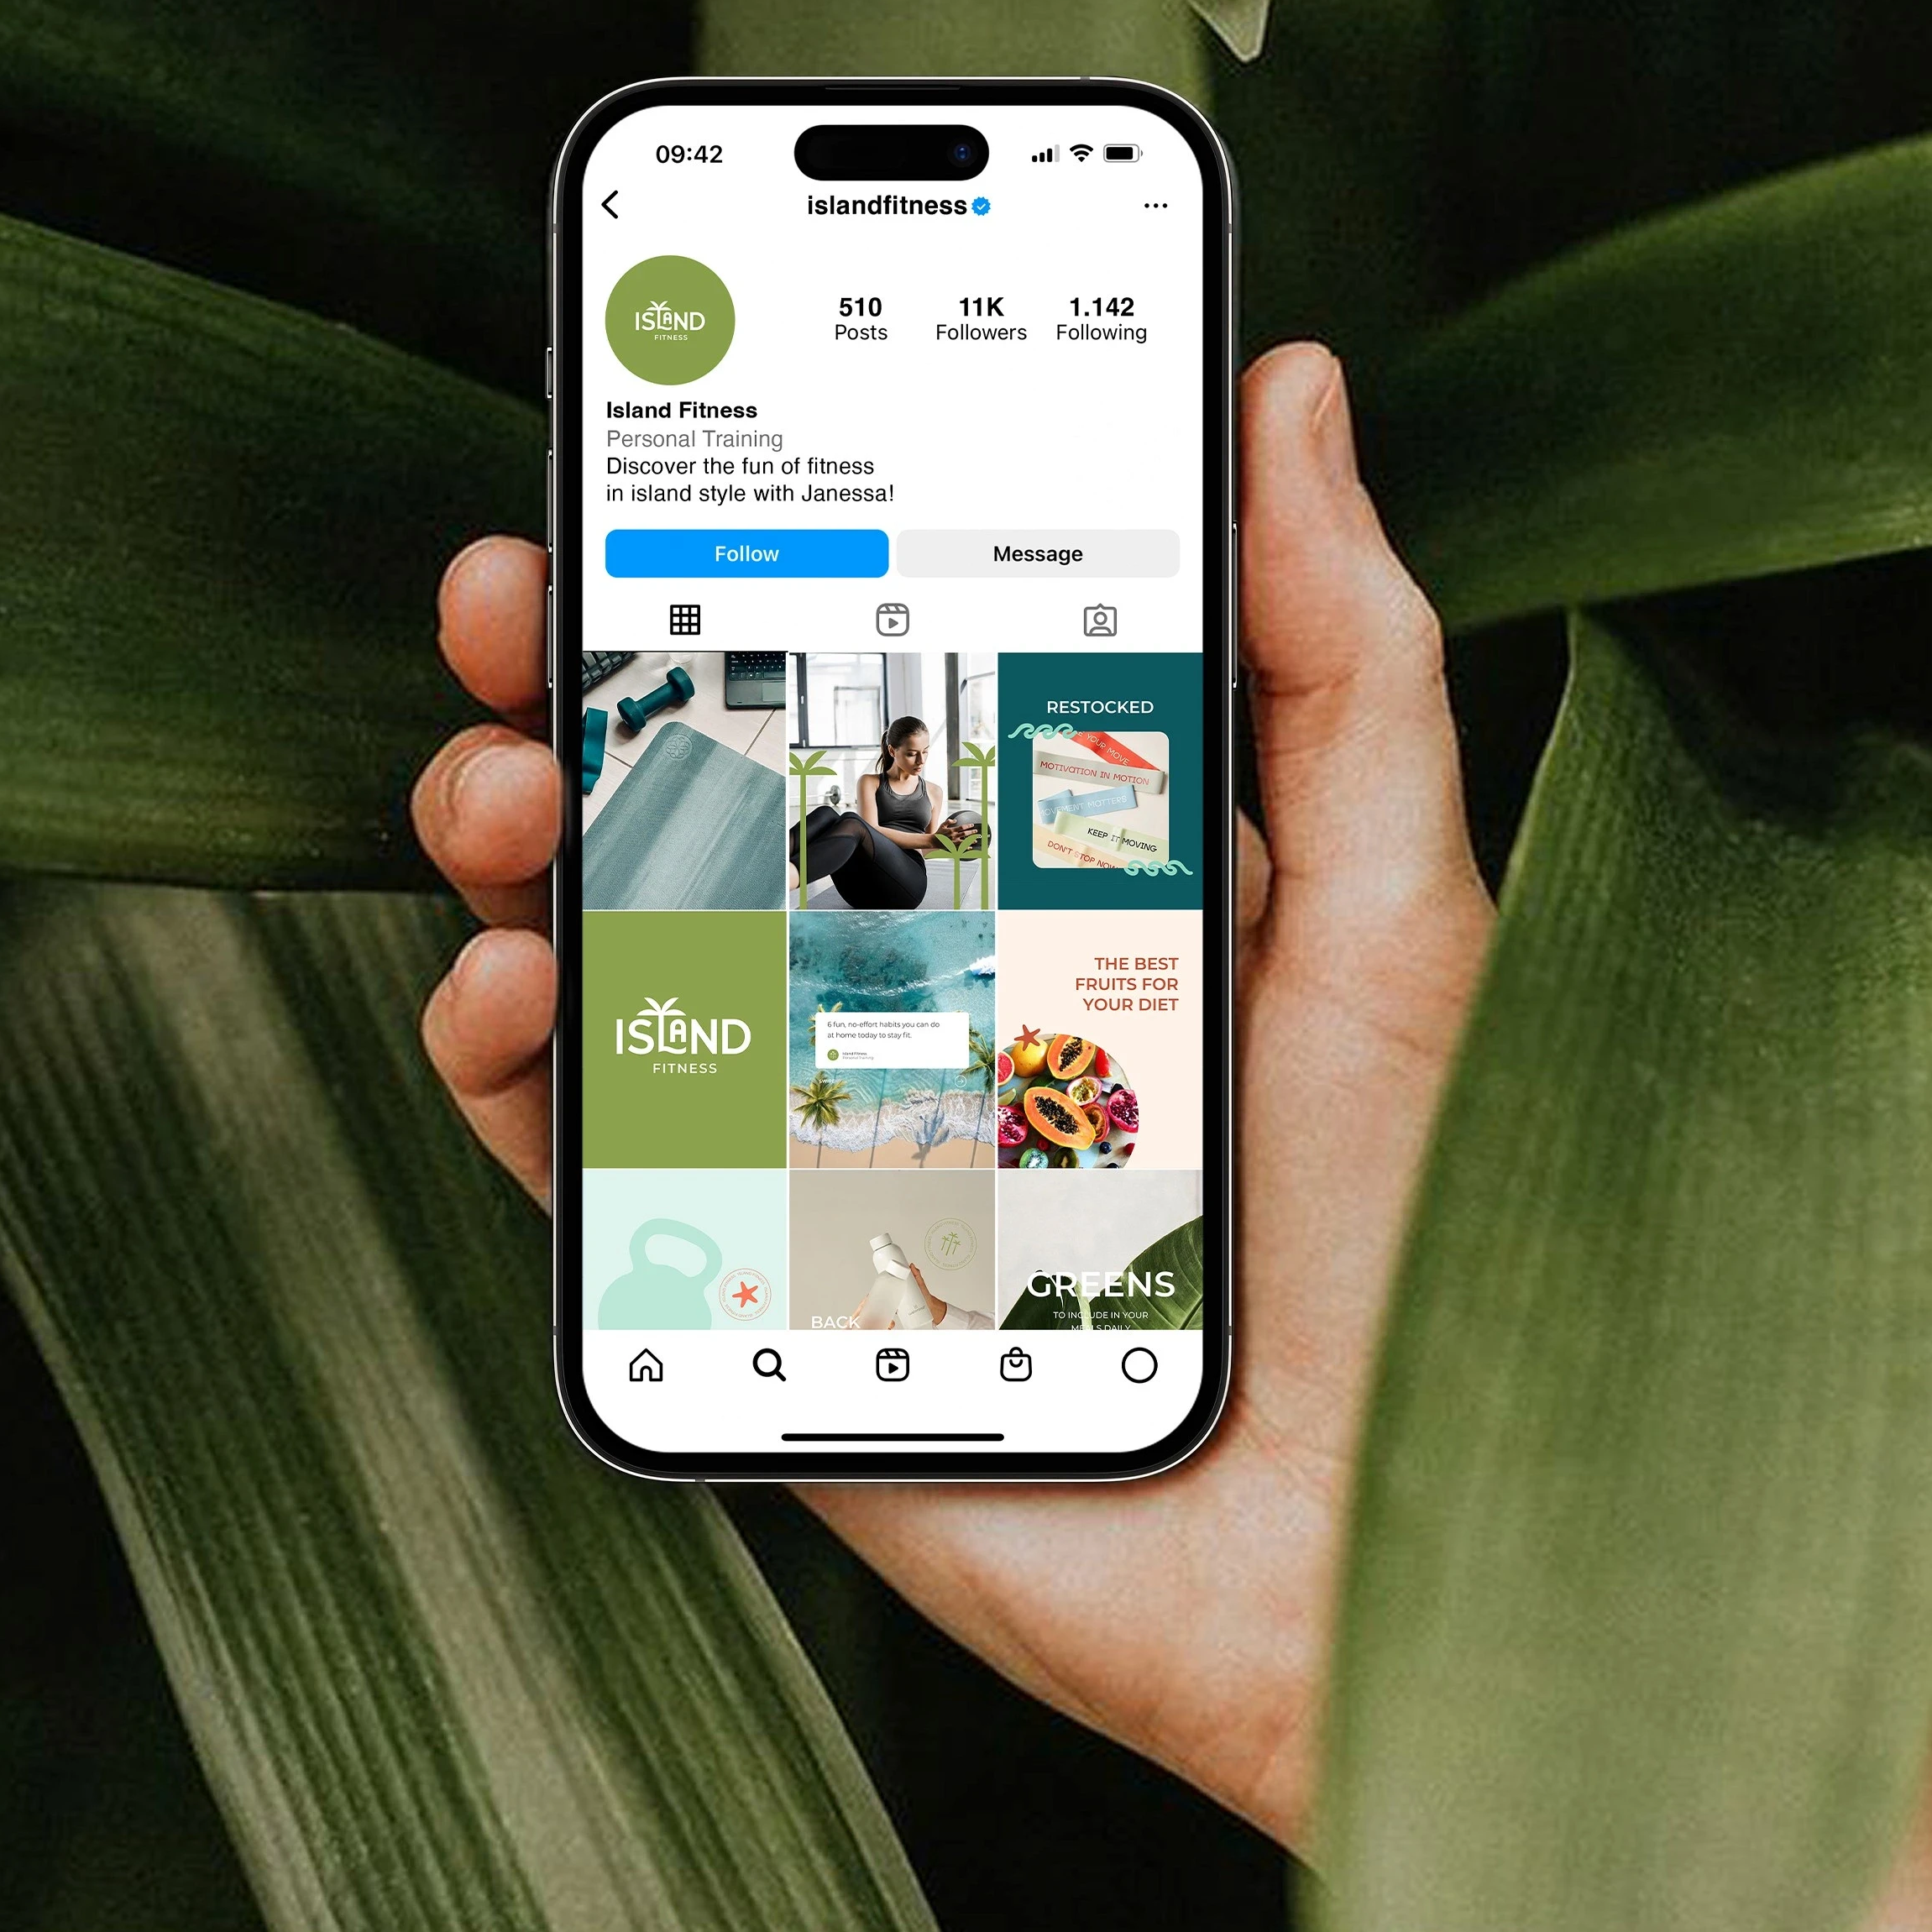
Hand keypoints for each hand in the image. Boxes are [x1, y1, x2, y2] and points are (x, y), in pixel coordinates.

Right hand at [410, 345, 1491, 1852]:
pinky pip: (584, 1157)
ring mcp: (811, 1124)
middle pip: (690, 789)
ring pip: (604, 946)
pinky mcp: (750, 1285)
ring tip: (508, 792)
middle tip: (511, 589)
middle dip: (574, 670)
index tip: (667, 439)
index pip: (863, 674)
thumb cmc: (1423, 1224)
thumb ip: (1337, 655)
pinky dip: (511, 1060)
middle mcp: (906, 978)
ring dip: (513, 840)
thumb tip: (1298, 378)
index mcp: (1048, 869)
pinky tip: (511, 993)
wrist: (1380, 1553)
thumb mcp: (1390, 907)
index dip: (746, 557)